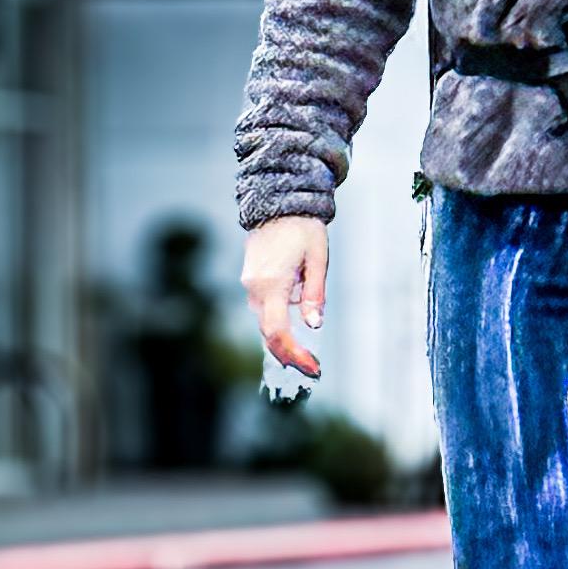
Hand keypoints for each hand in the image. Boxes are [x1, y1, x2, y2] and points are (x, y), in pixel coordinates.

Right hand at [241, 217, 328, 377]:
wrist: (278, 202)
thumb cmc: (303, 227)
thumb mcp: (318, 258)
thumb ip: (315, 294)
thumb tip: (314, 324)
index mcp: (273, 284)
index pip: (278, 331)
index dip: (294, 354)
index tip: (312, 366)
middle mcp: (255, 288)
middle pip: (268, 333)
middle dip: (290, 353)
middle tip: (313, 366)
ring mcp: (249, 284)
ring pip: (265, 322)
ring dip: (284, 339)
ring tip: (307, 351)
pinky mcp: (251, 280)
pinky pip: (263, 309)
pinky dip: (278, 322)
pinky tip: (296, 322)